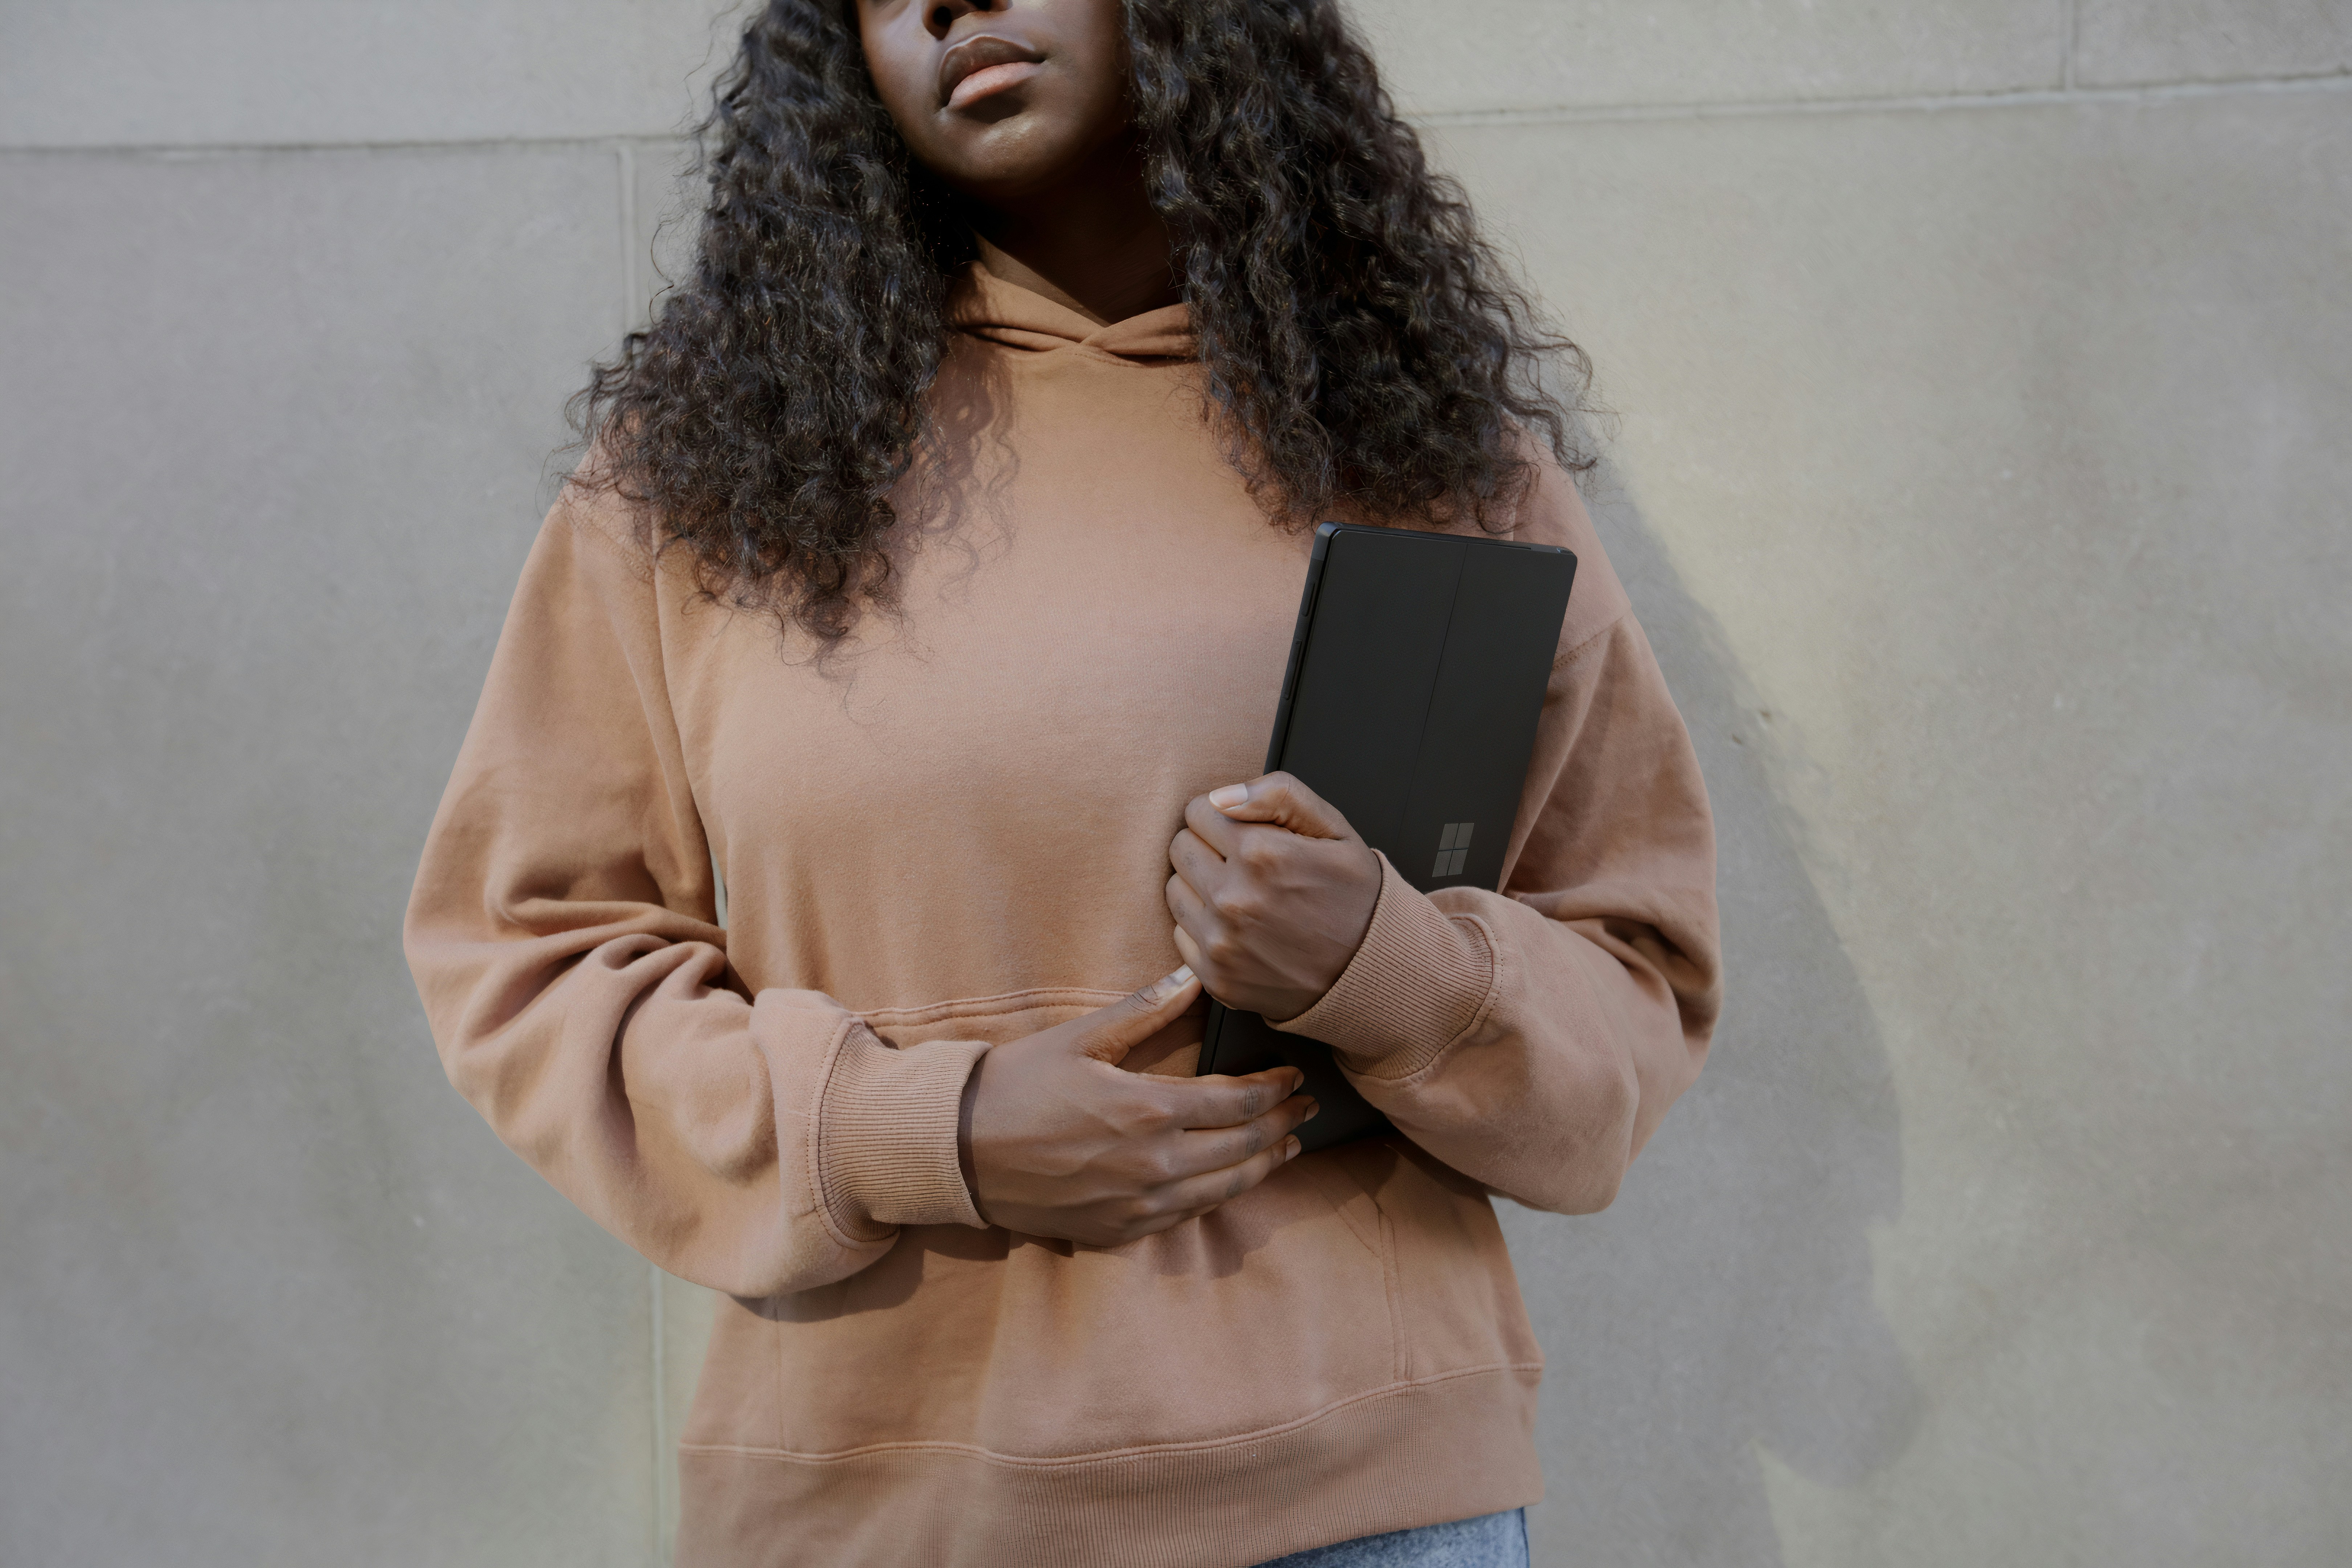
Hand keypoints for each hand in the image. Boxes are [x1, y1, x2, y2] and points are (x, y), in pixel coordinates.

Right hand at [959, 966, 1317, 1245]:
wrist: (958, 1151)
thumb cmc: (1016, 1084)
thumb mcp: (1079, 1038)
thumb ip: (1144, 1011)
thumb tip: (1194, 979)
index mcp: (1147, 1109)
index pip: (1237, 1103)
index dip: (1274, 1088)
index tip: (1294, 1075)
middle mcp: (1153, 1164)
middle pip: (1243, 1147)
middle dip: (1282, 1124)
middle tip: (1306, 1107)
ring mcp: (1138, 1204)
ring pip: (1224, 1188)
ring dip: (1263, 1164)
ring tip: (1286, 1144)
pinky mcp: (1120, 1231)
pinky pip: (1188, 1217)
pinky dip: (1219, 1195)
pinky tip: (1230, 1180)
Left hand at [1165, 772, 1381, 1023]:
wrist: (1371, 970)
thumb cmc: (1353, 895)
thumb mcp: (1333, 829)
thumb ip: (1278, 795)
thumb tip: (1220, 796)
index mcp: (1262, 853)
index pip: (1197, 811)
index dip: (1222, 816)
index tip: (1244, 831)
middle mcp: (1235, 898)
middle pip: (1181, 847)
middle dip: (1208, 847)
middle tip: (1244, 863)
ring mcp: (1222, 941)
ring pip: (1175, 889)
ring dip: (1201, 886)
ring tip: (1243, 894)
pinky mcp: (1215, 975)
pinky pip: (1181, 933)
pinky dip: (1204, 927)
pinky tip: (1240, 927)